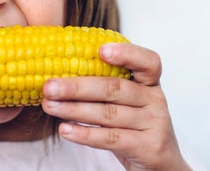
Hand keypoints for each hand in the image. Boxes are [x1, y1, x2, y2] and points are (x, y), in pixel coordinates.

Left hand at [42, 43, 190, 169]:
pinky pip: (111, 138)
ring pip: (108, 113)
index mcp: (149, 83)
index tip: (100, 50)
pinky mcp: (148, 147)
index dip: (126, 53)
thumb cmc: (134, 127)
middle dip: (77, 86)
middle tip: (49, 86)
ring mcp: (154, 124)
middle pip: (114, 88)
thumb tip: (58, 78)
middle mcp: (154, 100)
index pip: (147, 61)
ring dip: (74, 109)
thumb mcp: (126, 104)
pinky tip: (65, 130)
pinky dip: (85, 134)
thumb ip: (103, 89)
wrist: (160, 165)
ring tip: (49, 106)